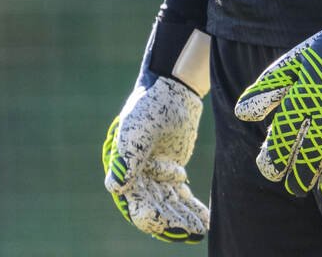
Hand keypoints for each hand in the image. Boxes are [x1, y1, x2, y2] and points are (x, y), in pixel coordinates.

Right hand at [103, 73, 207, 241]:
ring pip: (169, 205)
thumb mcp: (140, 128)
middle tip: (192, 232)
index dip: (150, 216)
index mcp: (124, 169)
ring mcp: (155, 176)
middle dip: (173, 222)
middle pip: (155, 207)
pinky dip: (191, 208)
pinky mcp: (172, 172)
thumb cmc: (151, 105)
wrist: (172, 89)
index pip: (135, 202)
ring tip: (202, 229)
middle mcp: (137, 177)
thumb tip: (116, 187)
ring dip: (184, 218)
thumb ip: (130, 156)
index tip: (167, 223)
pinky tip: (205, 220)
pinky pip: (180, 196)